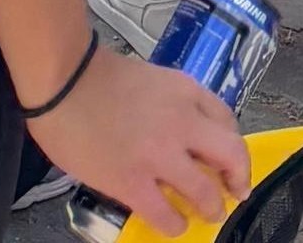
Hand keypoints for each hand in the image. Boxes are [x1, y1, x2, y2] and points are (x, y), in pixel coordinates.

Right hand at [29, 47, 249, 236]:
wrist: (63, 82)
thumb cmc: (99, 76)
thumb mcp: (155, 78)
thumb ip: (176, 103)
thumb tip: (187, 134)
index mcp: (187, 92)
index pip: (227, 120)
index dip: (232, 145)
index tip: (229, 161)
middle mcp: (182, 123)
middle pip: (231, 155)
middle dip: (238, 178)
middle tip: (235, 192)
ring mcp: (159, 155)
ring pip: (204, 191)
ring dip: (212, 207)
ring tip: (210, 214)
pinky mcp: (131, 182)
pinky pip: (165, 213)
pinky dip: (175, 224)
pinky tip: (174, 225)